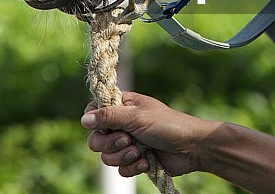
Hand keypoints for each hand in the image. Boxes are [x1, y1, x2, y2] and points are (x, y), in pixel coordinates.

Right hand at [81, 91, 219, 177]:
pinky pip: (120, 169)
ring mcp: (128, 142)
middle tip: (128, 140)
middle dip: (110, 143)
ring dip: (123, 157)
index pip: (94, 111)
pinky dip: (132, 167)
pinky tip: (146, 162)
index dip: (95, 121)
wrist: (191, 148)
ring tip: (140, 152)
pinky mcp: (135, 160)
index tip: (106, 126)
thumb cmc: (167, 125)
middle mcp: (122, 124)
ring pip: (107, 156)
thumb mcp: (136, 117)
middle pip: (96, 138)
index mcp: (121, 106)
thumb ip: (109, 117)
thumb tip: (83, 119)